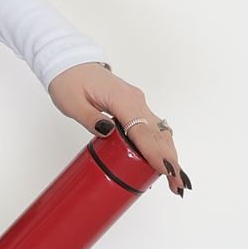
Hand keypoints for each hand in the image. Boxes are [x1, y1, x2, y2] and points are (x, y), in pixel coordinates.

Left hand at [47, 60, 191, 196]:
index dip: (156, 154)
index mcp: (123, 100)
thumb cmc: (69, 81)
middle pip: (159, 135)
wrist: (70, 63)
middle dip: (170, 161)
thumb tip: (108, 131)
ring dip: (169, 155)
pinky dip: (161, 146)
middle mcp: (136, 101)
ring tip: (175, 179)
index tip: (166, 171)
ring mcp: (137, 103)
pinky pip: (152, 128)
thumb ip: (90, 118)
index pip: (143, 131)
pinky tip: (163, 161)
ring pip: (160, 132)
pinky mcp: (134, 107)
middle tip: (177, 185)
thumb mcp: (72, 103)